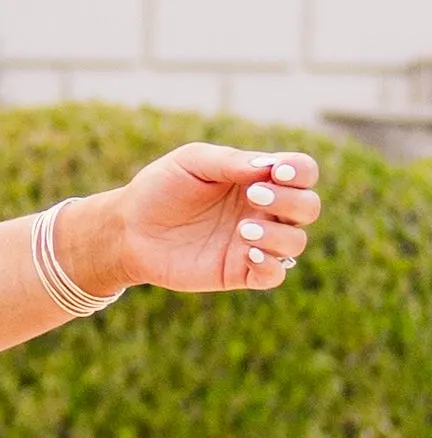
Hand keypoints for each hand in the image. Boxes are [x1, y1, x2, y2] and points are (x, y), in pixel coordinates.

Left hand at [78, 143, 322, 298]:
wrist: (129, 228)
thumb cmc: (160, 188)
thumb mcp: (192, 162)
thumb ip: (231, 162)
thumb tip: (270, 167)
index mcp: (259, 179)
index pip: (303, 172)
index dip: (301, 171)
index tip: (277, 172)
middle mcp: (263, 210)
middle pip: (308, 207)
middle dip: (291, 201)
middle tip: (253, 195)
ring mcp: (253, 242)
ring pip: (296, 242)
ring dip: (279, 234)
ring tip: (244, 229)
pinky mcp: (239, 272)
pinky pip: (274, 275)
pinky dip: (271, 265)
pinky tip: (248, 253)